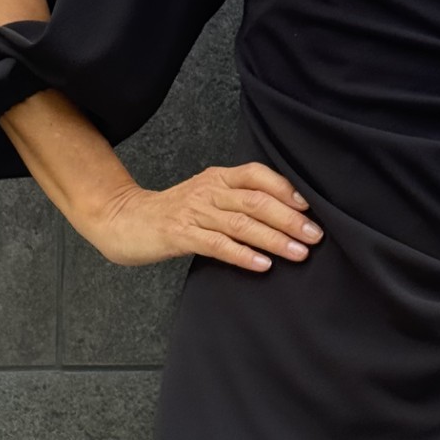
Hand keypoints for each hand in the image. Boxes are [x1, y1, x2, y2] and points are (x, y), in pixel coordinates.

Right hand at [72, 161, 322, 271]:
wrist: (125, 220)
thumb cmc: (174, 212)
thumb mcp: (208, 197)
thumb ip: (238, 201)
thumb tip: (286, 214)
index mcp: (217, 177)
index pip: (256, 175)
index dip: (284, 188)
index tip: (309, 206)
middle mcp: (208, 190)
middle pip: (255, 201)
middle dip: (288, 218)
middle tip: (315, 235)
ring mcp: (193, 212)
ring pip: (241, 224)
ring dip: (274, 239)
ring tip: (298, 253)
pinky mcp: (180, 235)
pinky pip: (217, 245)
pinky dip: (243, 255)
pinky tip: (262, 265)